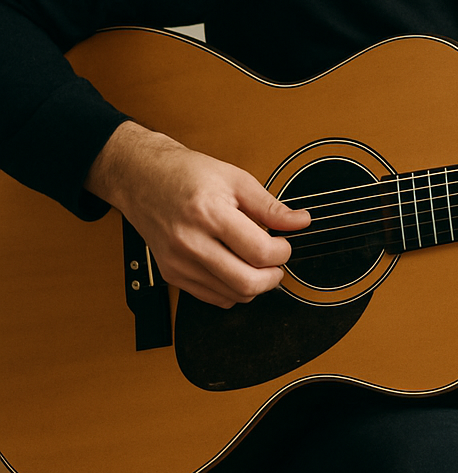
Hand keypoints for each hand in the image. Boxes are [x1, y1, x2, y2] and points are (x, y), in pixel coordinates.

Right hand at [85, 121, 310, 307]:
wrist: (143, 179)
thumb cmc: (187, 174)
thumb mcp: (236, 179)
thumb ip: (270, 206)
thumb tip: (300, 222)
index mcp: (209, 214)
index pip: (258, 251)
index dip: (282, 252)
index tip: (285, 244)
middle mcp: (190, 243)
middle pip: (246, 282)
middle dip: (273, 276)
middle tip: (278, 261)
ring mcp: (178, 263)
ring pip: (231, 295)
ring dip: (255, 285)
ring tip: (258, 263)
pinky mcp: (171, 275)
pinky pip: (212, 298)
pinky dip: (233, 290)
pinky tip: (237, 269)